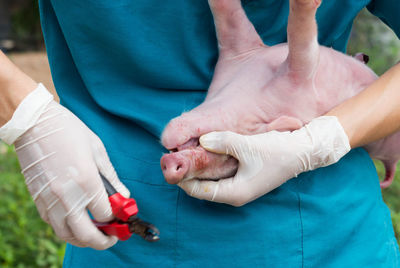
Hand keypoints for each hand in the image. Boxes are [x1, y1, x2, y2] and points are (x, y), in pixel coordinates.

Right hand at [2, 84, 129, 248]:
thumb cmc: (69, 132)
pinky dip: (66, 229)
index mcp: (86, 181)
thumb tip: (123, 196)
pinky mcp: (38, 200)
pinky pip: (53, 225)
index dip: (117, 217)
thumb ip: (111, 178)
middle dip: (103, 241)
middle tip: (112, 237)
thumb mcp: (98, 150)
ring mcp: (49, 200)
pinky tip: (76, 222)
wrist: (34, 124)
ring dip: (83, 240)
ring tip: (95, 234)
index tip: (122, 214)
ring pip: (67, 235)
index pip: (105, 213)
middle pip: (87, 234)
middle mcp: (67, 196)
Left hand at [178, 116, 349, 206]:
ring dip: (199, 169)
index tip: (170, 163)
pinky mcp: (244, 178)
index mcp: (234, 193)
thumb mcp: (247, 146)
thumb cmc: (277, 151)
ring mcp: (240, 187)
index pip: (198, 190)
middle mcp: (235, 194)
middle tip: (176, 156)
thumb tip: (202, 140)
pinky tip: (205, 152)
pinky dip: (211, 165)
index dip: (183, 177)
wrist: (303, 151)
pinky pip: (220, 175)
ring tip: (187, 153)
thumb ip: (222, 142)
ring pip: (211, 181)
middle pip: (202, 187)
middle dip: (189, 173)